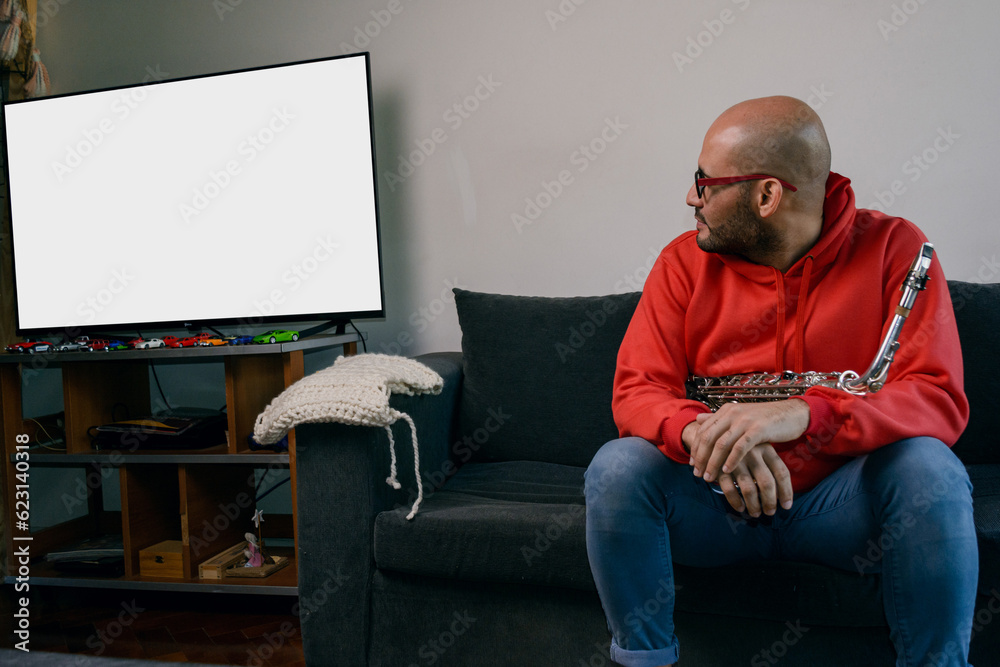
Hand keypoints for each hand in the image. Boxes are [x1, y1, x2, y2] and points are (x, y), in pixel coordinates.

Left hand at [686, 399, 809, 482]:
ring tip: (709, 477)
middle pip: (708, 438)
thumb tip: (698, 418)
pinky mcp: (758, 429)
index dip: (696, 448)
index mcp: (726, 411)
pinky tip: (726, 471)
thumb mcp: (740, 416)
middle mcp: (732, 413)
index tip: (693, 465)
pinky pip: (740, 446)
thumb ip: (719, 419)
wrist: (792, 413)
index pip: (703, 430)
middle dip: (701, 458)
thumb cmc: (766, 419)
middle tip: (697, 474)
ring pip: (721, 444)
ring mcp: (745, 420)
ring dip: (713, 462)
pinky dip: (731, 460)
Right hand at [715, 443, 792, 514]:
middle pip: (767, 483)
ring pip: (749, 489)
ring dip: (754, 505)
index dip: (786, 492)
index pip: (782, 472)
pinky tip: (740, 507)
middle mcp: (753, 453)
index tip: (786, 506)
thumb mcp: (759, 447)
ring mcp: (736, 460)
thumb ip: (769, 465)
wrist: (712, 432)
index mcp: (766, 448)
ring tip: (755, 513)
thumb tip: (782, 495)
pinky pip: (729, 489)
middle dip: (770, 502)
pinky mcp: (720, 466)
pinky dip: (735, 501)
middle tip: (770, 512)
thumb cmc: (742, 446)